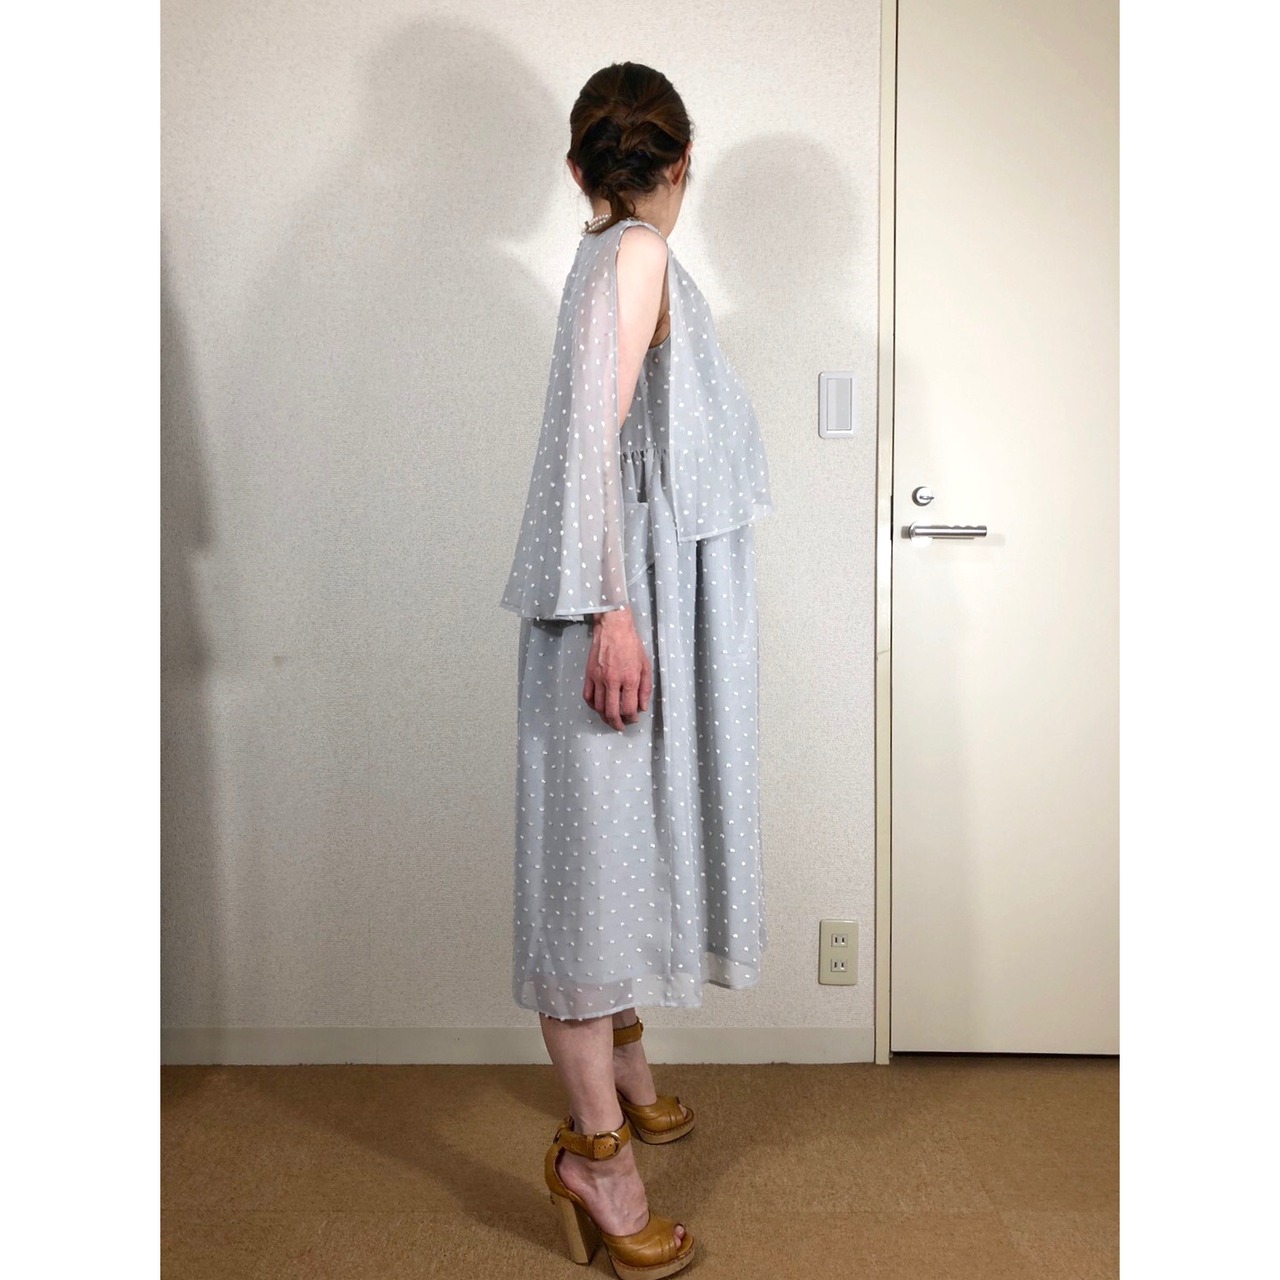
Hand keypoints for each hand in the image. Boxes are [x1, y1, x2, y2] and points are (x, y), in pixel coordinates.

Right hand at [583, 607, 651, 730]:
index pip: (629, 708)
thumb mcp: (645, 666)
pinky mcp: (589, 675)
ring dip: (605, 717)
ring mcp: (599, 678)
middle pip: (612, 712)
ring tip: (610, 720)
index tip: (633, 719)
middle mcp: (613, 681)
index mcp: (629, 679)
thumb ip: (645, 688)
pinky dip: (593, 706)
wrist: (613, 628)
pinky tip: (598, 707)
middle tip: (620, 726)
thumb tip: (642, 707)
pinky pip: (588, 697)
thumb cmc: (631, 645)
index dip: (632, 718)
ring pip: (599, 707)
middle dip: (617, 723)